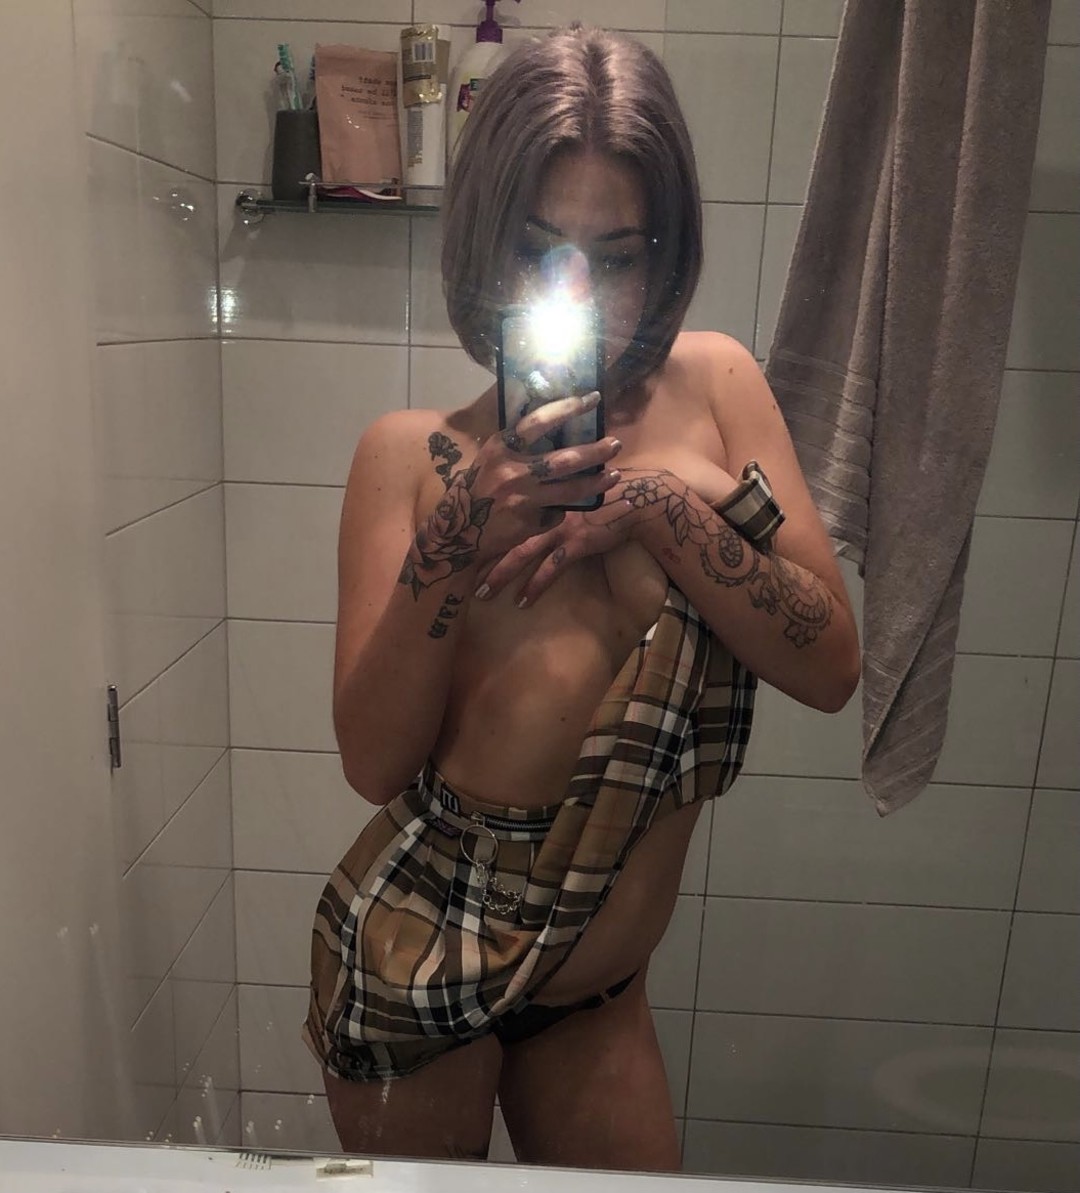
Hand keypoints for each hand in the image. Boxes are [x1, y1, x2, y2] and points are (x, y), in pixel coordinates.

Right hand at [465, 392, 623, 563]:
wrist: (456, 532)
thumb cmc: (476, 491)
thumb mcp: (490, 460)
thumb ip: (518, 449)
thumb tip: (558, 435)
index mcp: (501, 446)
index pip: (540, 420)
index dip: (569, 408)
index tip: (593, 398)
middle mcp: (512, 469)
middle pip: (565, 459)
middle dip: (596, 451)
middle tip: (615, 444)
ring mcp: (521, 496)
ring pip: (571, 489)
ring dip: (596, 482)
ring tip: (614, 476)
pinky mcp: (528, 521)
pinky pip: (555, 513)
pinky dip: (558, 512)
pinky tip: (552, 513)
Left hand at [474, 483, 639, 606]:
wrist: (636, 496)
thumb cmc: (604, 488)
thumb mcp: (570, 481)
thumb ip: (547, 488)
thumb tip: (528, 496)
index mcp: (539, 488)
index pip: (501, 509)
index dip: (480, 529)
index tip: (461, 544)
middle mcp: (544, 505)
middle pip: (503, 533)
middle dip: (481, 556)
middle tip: (462, 574)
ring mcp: (559, 524)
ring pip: (521, 553)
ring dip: (501, 576)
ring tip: (484, 593)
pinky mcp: (577, 541)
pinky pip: (550, 569)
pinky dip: (535, 586)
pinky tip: (523, 602)